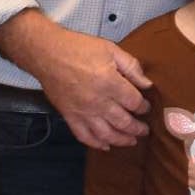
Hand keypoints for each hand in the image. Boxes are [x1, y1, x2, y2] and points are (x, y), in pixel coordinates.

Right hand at [11, 19, 151, 147]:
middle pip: (123, 122)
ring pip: (106, 134)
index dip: (144, 107)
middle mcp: (98, 102)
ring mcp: (83, 112)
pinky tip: (106, 146)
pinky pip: (84, 136)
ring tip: (132, 141)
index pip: (134, 102)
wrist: (47, 53)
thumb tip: (147, 84)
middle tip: (145, 130)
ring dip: (122, 140)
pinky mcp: (69, 116)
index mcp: (110, 83)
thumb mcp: (111, 49)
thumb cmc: (80, 48)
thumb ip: (131, 67)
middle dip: (137, 128)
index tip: (146, 108)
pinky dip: (96, 144)